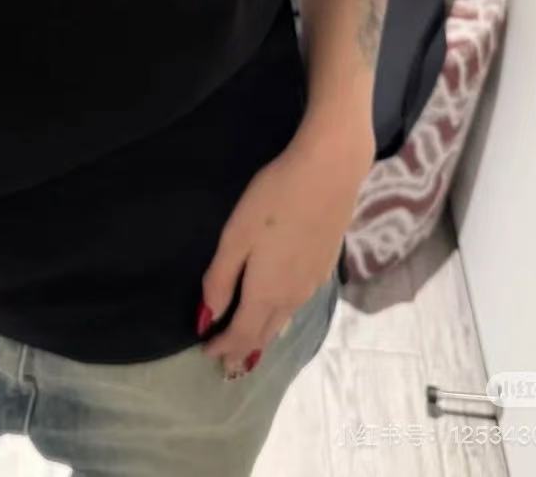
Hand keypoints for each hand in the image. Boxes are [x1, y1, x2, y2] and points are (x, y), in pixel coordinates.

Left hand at [198, 120, 373, 376]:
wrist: (329, 174)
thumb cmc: (274, 199)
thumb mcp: (236, 235)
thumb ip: (222, 277)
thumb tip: (208, 316)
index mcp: (266, 292)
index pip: (242, 333)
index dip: (223, 346)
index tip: (207, 354)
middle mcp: (292, 296)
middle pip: (264, 332)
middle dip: (244, 349)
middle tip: (227, 362)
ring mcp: (312, 283)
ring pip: (283, 320)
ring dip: (263, 334)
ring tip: (249, 342)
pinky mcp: (324, 267)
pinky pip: (296, 305)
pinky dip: (279, 316)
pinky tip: (277, 308)